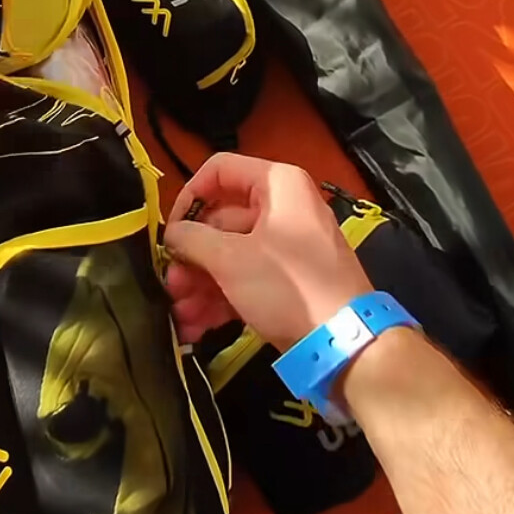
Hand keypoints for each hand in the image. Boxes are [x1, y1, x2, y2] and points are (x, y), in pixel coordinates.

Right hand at [164, 154, 369, 348]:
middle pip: (221, 219)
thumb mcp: (231, 259)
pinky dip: (221, 296)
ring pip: (230, 253)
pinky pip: (245, 277)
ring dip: (201, 282)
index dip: (189, 197)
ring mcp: (286, 245)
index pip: (220, 171)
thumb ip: (192, 239)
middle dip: (191, 256)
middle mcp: (284, 207)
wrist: (342, 341)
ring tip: (181, 312)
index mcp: (278, 185)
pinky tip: (196, 324)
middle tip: (171, 283)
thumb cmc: (290, 287)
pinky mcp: (287, 280)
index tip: (171, 230)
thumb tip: (172, 234)